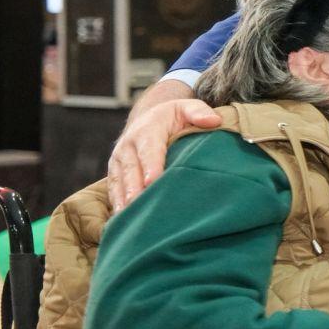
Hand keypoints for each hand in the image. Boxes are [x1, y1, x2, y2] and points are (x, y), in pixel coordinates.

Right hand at [107, 92, 219, 210]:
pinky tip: (123, 220)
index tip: (154, 181)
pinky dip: (117, 203)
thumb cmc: (174, 117)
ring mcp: (119, 159)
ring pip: (119, 181)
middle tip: (140, 205)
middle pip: (131, 169)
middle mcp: (129, 145)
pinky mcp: (115, 172)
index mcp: (148, 129)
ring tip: (130, 217)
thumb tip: (214, 121)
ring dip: (124, 199)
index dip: (151, 165)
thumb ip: (199, 112)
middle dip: (135, 188)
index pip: (149, 149)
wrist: (149, 118)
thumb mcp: (187, 108)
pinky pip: (113, 189)